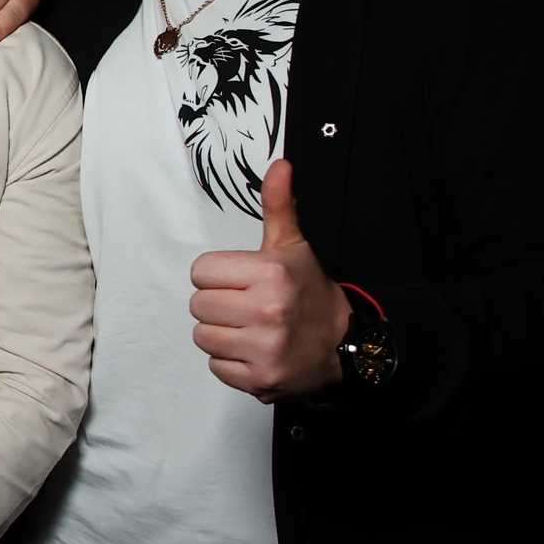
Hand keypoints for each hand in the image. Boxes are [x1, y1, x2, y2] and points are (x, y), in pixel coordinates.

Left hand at [188, 160, 349, 401]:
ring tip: (250, 328)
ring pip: (202, 336)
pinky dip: (230, 362)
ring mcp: (265, 348)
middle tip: (246, 306)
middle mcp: (267, 311)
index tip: (241, 281)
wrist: (344, 344)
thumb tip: (280, 165)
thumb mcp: (294, 246)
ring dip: (221, 334)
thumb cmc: (309, 292)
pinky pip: (216, 367)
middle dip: (218, 304)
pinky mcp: (261, 379)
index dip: (218, 276)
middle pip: (198, 305)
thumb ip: (279, 206)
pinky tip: (254, 350)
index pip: (201, 271)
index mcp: (270, 274)